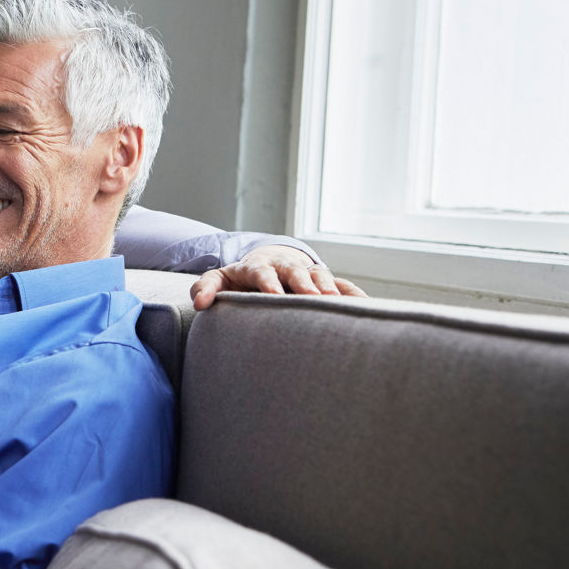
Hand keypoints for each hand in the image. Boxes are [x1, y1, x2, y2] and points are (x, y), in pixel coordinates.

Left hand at [190, 245, 366, 310]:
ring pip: (322, 278)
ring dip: (329, 290)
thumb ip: (206, 288)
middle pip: (296, 272)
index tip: (272, 295)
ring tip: (337, 307)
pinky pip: (343, 286)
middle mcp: (286, 268)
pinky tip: (368, 307)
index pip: (262, 273)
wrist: (269, 261)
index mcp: (259, 268)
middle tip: (313, 300)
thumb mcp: (220, 279)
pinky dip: (354, 295)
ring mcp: (307, 273)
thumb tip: (199, 304)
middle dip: (304, 284)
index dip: (267, 283)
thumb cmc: (241, 278)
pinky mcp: (325, 282)